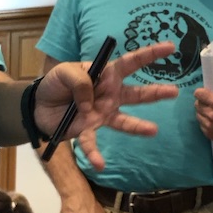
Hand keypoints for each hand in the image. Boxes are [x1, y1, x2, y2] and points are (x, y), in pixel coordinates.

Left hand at [36, 41, 178, 168]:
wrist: (38, 106)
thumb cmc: (55, 84)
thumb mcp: (64, 72)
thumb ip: (80, 81)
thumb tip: (91, 103)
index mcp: (105, 74)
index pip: (131, 62)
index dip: (151, 54)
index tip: (171, 48)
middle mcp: (110, 94)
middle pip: (137, 93)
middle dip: (156, 92)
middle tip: (174, 91)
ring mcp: (102, 113)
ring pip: (124, 120)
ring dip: (139, 126)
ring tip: (154, 130)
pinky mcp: (88, 130)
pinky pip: (93, 142)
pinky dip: (95, 154)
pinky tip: (99, 165)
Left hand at [193, 72, 212, 150]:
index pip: (199, 94)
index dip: (200, 92)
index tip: (204, 93)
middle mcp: (211, 115)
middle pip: (197, 104)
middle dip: (202, 102)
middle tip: (210, 103)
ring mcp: (209, 126)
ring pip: (198, 115)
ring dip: (202, 112)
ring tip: (212, 112)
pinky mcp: (208, 134)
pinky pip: (201, 125)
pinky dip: (205, 122)